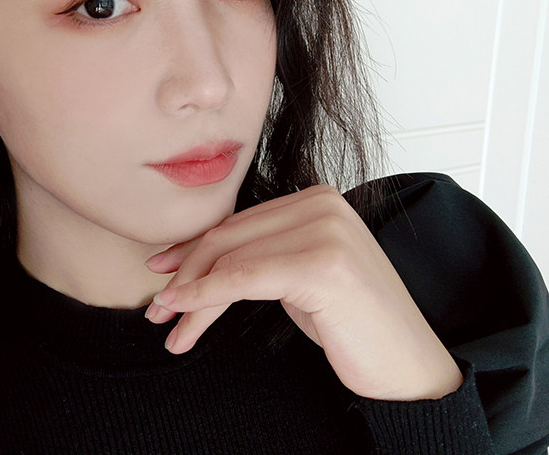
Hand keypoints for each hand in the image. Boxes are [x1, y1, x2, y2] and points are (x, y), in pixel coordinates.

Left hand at [144, 183, 463, 400]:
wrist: (408, 368)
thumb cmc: (352, 323)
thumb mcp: (297, 277)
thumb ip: (261, 253)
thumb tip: (197, 257)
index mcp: (316, 198)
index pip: (239, 222)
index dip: (194, 248)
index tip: (164, 269)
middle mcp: (321, 203)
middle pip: (230, 237)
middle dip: (186, 272)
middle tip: (157, 307)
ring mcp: (324, 229)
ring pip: (231, 260)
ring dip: (191, 294)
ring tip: (167, 323)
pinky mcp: (321, 263)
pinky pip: (244, 278)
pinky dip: (206, 296)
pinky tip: (184, 312)